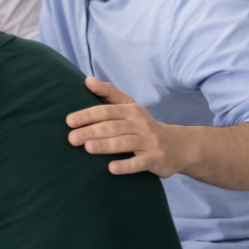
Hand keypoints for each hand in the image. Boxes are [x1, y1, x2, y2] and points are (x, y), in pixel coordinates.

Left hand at [67, 77, 189, 177]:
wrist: (179, 146)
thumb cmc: (144, 125)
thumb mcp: (130, 106)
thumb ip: (109, 93)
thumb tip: (87, 80)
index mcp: (130, 110)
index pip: (106, 110)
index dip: (87, 114)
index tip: (70, 120)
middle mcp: (140, 123)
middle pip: (112, 126)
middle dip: (91, 131)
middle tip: (72, 138)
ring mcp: (149, 142)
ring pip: (125, 142)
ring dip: (106, 145)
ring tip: (88, 148)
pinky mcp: (155, 159)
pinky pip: (140, 163)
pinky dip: (126, 165)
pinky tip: (112, 168)